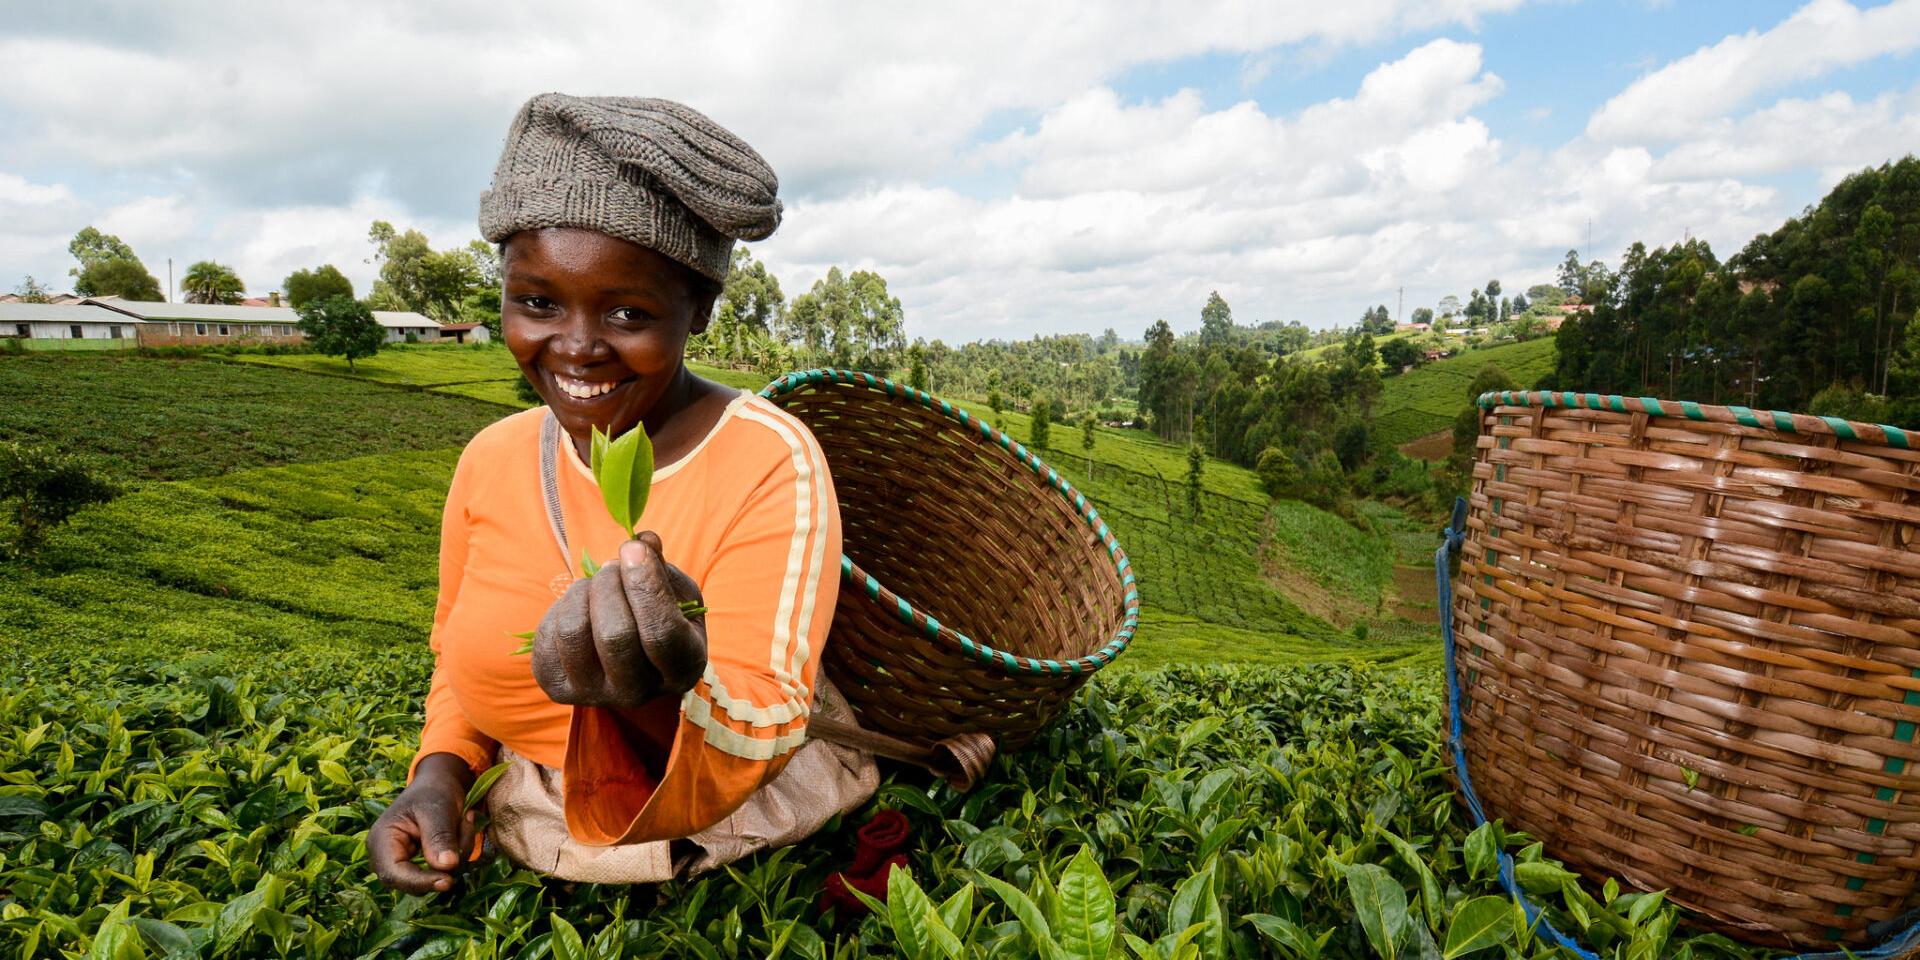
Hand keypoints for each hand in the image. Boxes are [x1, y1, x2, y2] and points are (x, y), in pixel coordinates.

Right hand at [368, 753, 478, 893]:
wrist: (438, 784)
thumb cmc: (432, 790)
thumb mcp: (437, 808)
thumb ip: (440, 836)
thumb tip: (447, 866)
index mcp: (381, 840)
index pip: (394, 874)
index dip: (419, 882)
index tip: (447, 881)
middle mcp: (387, 857)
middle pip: (413, 880)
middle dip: (446, 863)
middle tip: (466, 826)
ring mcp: (404, 863)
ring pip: (433, 877)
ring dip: (458, 854)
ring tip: (465, 820)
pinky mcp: (421, 865)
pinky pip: (442, 872)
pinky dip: (459, 854)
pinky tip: (463, 828)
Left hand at [532, 531, 707, 708]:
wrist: (627, 656)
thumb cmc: (659, 616)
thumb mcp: (675, 591)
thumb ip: (661, 566)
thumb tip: (643, 541)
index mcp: (681, 669)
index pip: (661, 633)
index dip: (645, 586)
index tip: (633, 549)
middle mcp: (638, 693)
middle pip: (615, 635)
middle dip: (609, 585)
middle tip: (613, 566)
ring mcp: (593, 694)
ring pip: (574, 632)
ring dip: (583, 591)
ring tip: (596, 584)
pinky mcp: (556, 687)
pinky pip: (548, 635)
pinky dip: (562, 606)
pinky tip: (581, 607)